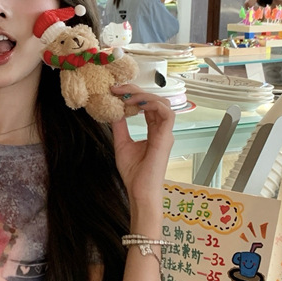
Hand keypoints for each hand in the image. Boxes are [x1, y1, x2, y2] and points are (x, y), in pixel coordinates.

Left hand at [109, 85, 174, 208]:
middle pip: (155, 100)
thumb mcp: (122, 144)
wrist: (140, 192)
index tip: (115, 92)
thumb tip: (114, 110)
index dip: (133, 95)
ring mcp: (166, 133)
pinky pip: (166, 113)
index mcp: (154, 130)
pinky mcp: (166, 138)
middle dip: (136, 90)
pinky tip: (136, 104)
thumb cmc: (134, 174)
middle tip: (117, 88)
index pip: (147, 105)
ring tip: (125, 96)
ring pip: (162, 103)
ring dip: (143, 95)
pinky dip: (153, 104)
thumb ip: (120, 127)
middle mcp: (162, 130)